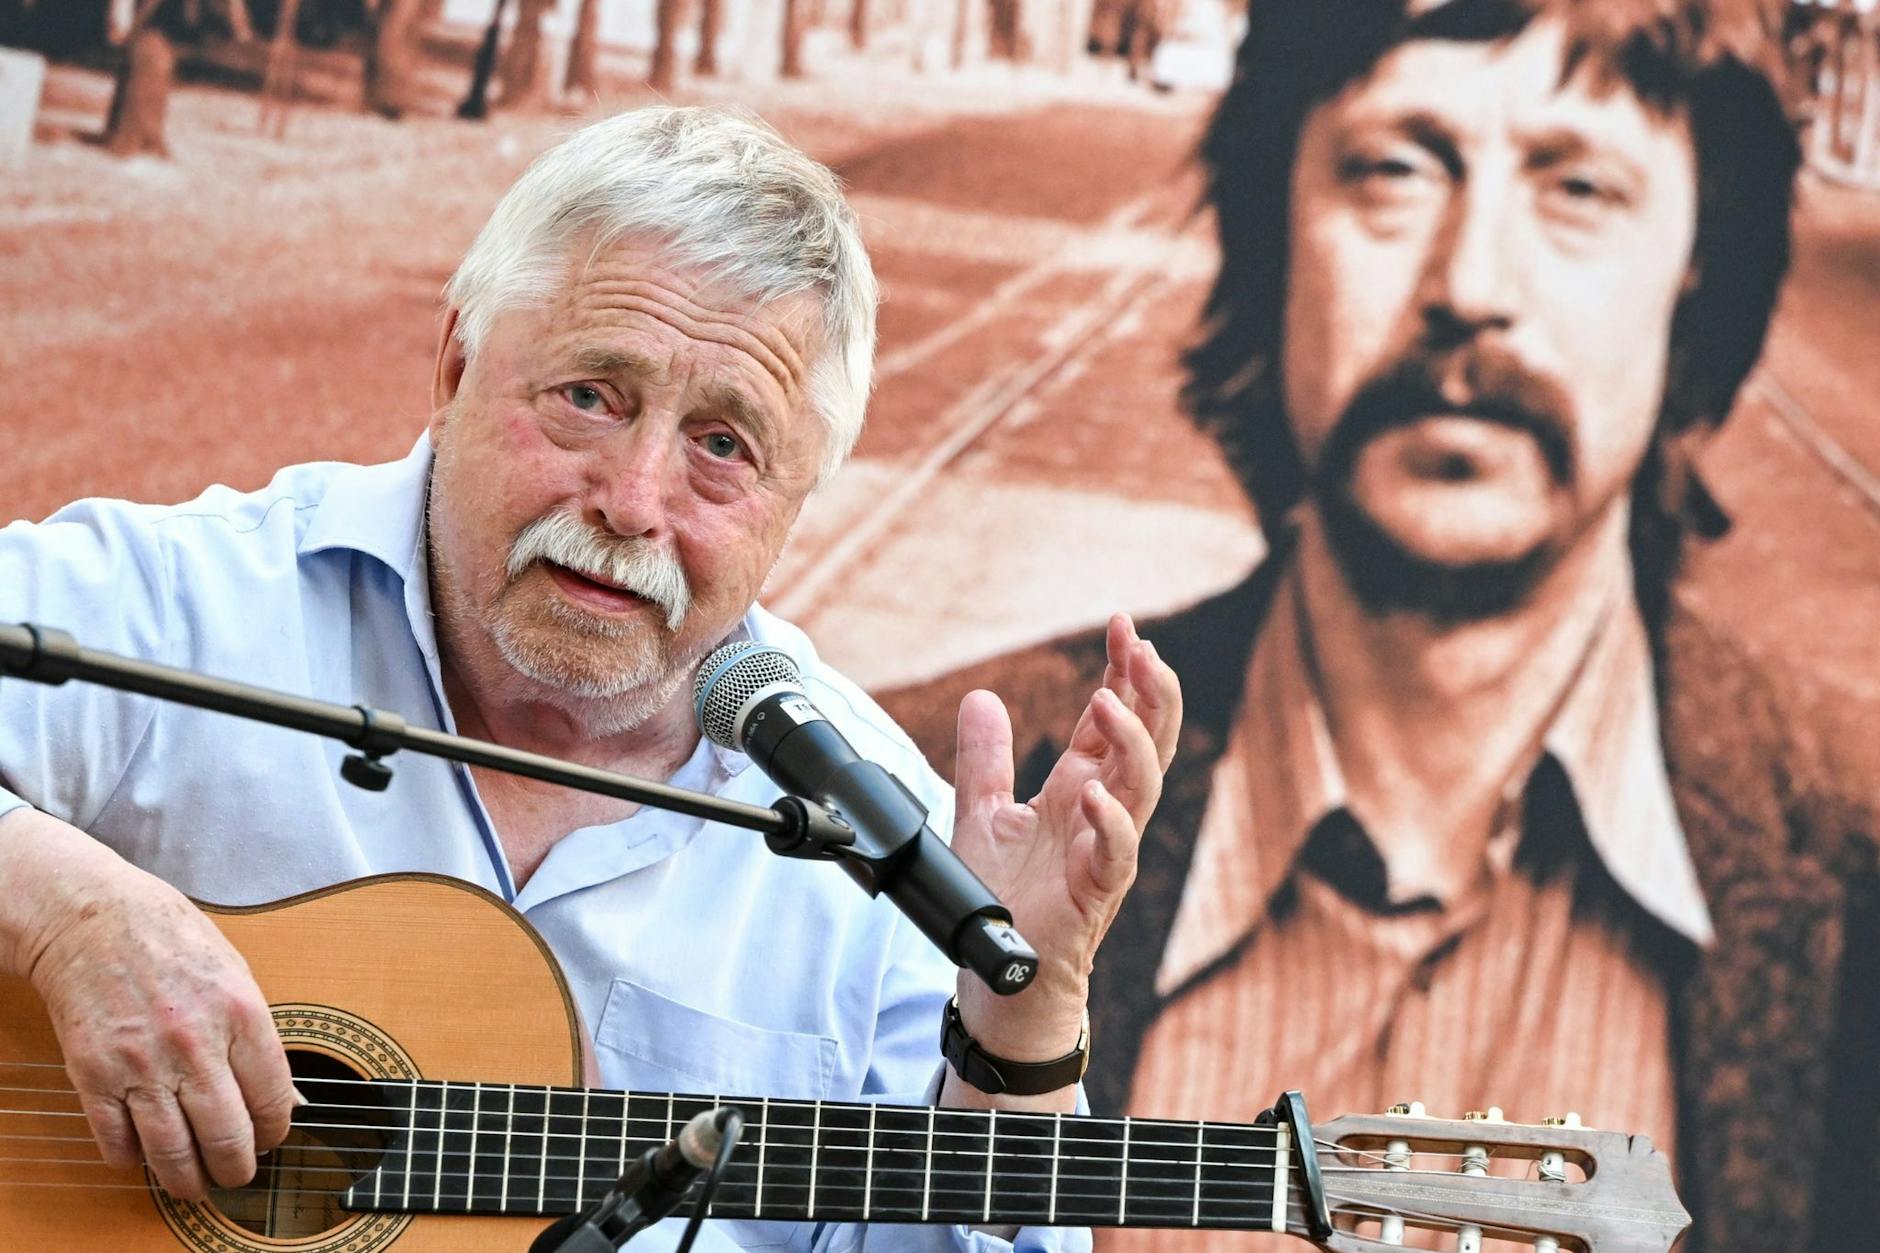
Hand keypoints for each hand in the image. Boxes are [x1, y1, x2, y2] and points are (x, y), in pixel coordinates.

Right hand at [2, 810, 296, 1199]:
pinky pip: (117, 1141)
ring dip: (188, 1180)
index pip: (273, 1097)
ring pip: (173, 1152)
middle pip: (227, 1135)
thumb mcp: (236, 974)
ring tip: (195, 1183)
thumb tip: (285, 1093)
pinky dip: (133, 1161)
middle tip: (238, 1174)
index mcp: (241, 1012)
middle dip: (238, 1168)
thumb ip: (258, 1034)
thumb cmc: (171, 938)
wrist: (91, 918)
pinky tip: (143, 1158)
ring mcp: (141, 1063)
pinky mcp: (94, 1075)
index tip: (272, 1138)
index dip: (276, 1130)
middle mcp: (195, 1043)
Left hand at [946, 614, 1180, 1076]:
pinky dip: (1110, 824)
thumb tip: (981, 697)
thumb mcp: (982, 814)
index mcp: (1081, 790)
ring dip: (1132, 743)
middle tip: (1139, 645)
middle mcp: (1103, 816)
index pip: (1115, 721)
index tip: (1124, 626)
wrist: (1002, 978)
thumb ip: (985, 759)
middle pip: (1148, 742)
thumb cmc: (1004, 901)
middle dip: (1150, 692)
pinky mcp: (1094, 896)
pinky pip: (1116, 856)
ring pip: (1142, 790)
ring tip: (1111, 701)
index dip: (1123, 674)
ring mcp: (1104, 854)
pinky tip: (1096, 795)